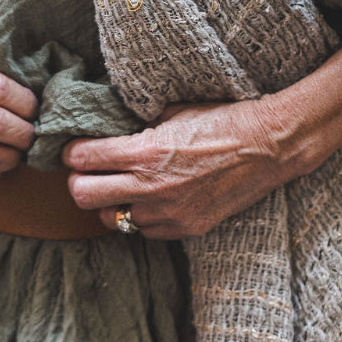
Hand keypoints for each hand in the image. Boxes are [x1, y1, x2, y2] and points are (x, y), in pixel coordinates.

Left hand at [63, 97, 301, 239]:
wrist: (268, 147)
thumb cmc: (222, 121)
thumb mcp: (173, 111)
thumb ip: (136, 126)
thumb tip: (106, 129)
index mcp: (146, 152)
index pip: (82, 159)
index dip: (73, 153)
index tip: (77, 150)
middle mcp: (151, 188)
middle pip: (82, 196)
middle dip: (79, 182)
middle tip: (88, 173)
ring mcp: (167, 214)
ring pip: (112, 218)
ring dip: (111, 202)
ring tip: (124, 187)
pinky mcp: (183, 229)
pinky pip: (142, 230)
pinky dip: (140, 216)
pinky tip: (152, 199)